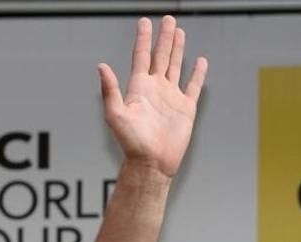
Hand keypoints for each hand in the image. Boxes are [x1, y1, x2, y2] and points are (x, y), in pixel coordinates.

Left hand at [98, 16, 207, 177]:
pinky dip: (197, 73)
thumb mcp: (115, 114)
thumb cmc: (131, 142)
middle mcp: (155, 89)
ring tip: (179, 32)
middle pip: (160, 56)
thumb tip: (101, 66)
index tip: (145, 22)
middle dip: (164, 38)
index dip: (144, 39)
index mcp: (139, 88)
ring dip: (178, 49)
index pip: (141, 56)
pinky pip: (193, 86)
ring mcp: (171, 97)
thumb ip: (109, 90)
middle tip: (168, 19)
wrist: (152, 162)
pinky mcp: (186, 108)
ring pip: (175, 66)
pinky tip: (200, 61)